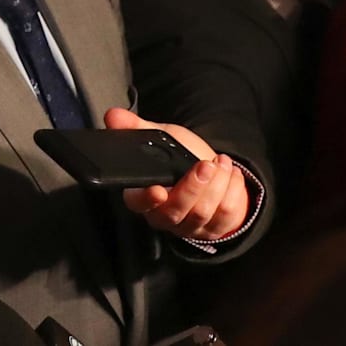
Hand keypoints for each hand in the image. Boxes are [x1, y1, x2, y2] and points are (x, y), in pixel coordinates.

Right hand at [104, 107, 249, 239]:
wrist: (211, 172)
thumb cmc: (180, 158)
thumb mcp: (159, 138)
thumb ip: (135, 128)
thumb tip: (112, 115)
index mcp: (143, 196)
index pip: (139, 203)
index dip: (147, 199)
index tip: (159, 190)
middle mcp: (164, 216)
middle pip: (176, 211)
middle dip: (194, 187)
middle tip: (205, 165)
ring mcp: (189, 227)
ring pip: (202, 213)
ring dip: (217, 184)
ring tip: (220, 162)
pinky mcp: (214, 229)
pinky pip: (226, 215)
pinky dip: (232, 190)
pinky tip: (229, 174)